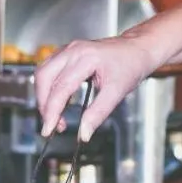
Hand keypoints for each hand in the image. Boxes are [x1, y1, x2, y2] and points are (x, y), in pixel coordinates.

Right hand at [35, 32, 159, 139]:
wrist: (138, 49)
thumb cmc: (131, 65)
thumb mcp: (117, 92)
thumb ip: (98, 113)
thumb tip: (83, 133)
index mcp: (86, 57)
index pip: (61, 88)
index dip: (52, 112)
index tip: (48, 130)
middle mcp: (74, 50)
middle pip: (44, 77)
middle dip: (44, 104)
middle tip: (51, 125)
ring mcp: (69, 49)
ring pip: (43, 72)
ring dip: (44, 96)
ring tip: (55, 116)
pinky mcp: (68, 53)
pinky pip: (49, 69)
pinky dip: (49, 88)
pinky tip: (58, 102)